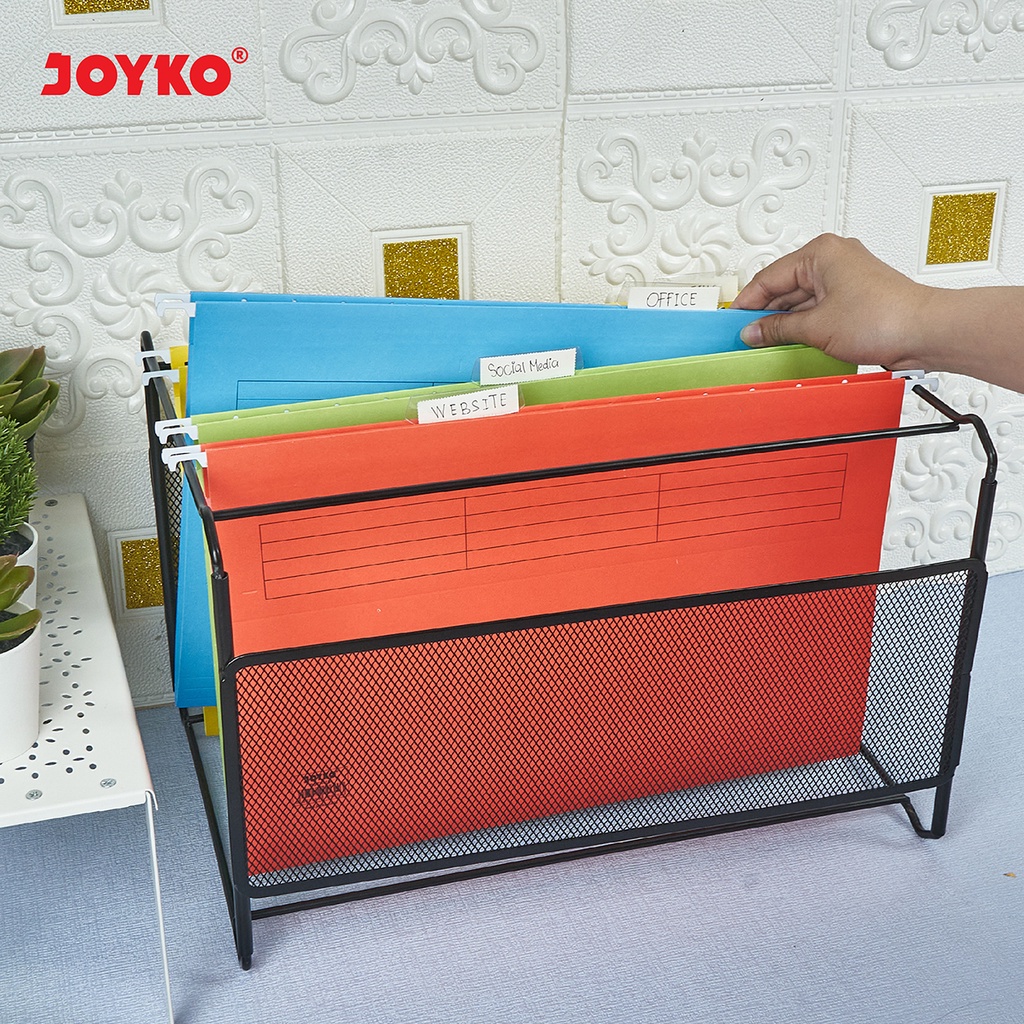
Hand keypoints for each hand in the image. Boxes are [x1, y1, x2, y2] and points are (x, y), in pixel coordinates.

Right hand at [732, 234, 928, 370]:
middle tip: (746, 336)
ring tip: (768, 342)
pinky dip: (804, 325)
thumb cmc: (884, 317)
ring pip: (801, 299)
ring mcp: (846, 278)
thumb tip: (753, 331)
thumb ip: (777, 328)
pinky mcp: (855, 297)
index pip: (769, 277)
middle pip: (784, 287)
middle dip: (766, 313)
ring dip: (785, 322)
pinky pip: (818, 308)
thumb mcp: (815, 326)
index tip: (733, 323)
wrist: (925, 332)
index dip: (748, 303)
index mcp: (820, 252)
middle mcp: (834, 258)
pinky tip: (793, 341)